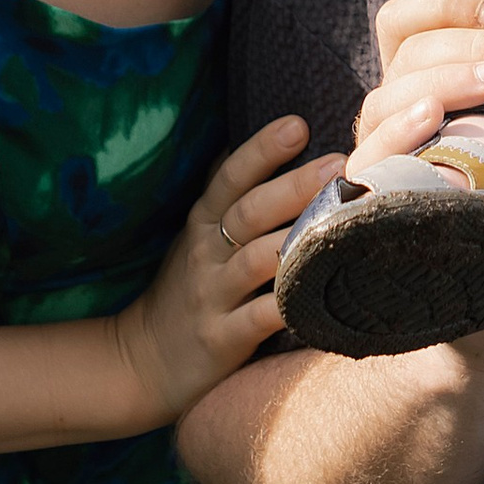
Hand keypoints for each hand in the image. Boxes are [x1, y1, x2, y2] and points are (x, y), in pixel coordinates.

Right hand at [111, 114, 341, 423]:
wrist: (143, 360)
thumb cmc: (188, 287)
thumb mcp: (199, 234)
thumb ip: (228, 191)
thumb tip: (270, 136)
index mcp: (203, 222)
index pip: (230, 177)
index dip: (261, 149)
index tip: (297, 124)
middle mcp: (205, 253)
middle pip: (249, 212)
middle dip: (293, 186)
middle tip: (338, 164)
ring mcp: (212, 295)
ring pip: (256, 261)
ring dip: (295, 240)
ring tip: (340, 223)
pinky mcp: (221, 338)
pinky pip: (259, 319)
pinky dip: (290, 306)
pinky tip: (326, 295)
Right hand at [355, 0, 483, 159]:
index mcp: (419, 68)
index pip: (405, 18)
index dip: (447, 5)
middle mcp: (393, 98)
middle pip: (411, 54)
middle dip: (473, 47)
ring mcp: (380, 139)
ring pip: (387, 97)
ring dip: (444, 82)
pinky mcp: (376, 181)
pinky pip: (370, 153)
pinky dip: (398, 131)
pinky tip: (433, 118)